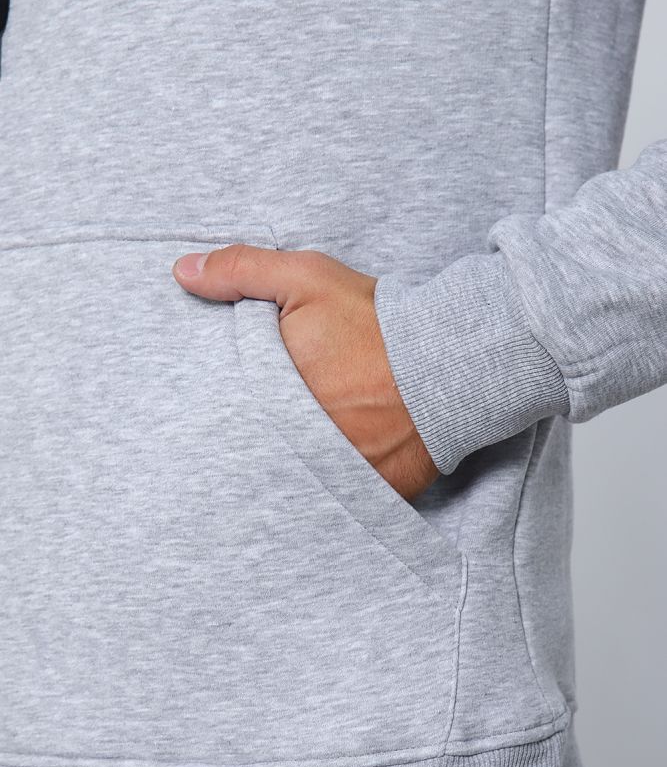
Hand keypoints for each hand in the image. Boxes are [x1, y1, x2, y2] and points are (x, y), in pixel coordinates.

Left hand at [172, 244, 438, 501]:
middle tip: (262, 427)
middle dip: (254, 439)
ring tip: (296, 446)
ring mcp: (334, 474)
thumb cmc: (377, 321)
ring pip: (294, 476)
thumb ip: (241, 271)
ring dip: (290, 462)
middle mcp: (297, 443)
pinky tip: (331, 466)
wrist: (453, 360)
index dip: (222, 405)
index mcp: (270, 396)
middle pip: (255, 450)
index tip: (229, 400)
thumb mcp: (305, 278)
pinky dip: (331, 483)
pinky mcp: (372, 492)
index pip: (224, 411)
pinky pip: (339, 495)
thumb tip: (181, 272)